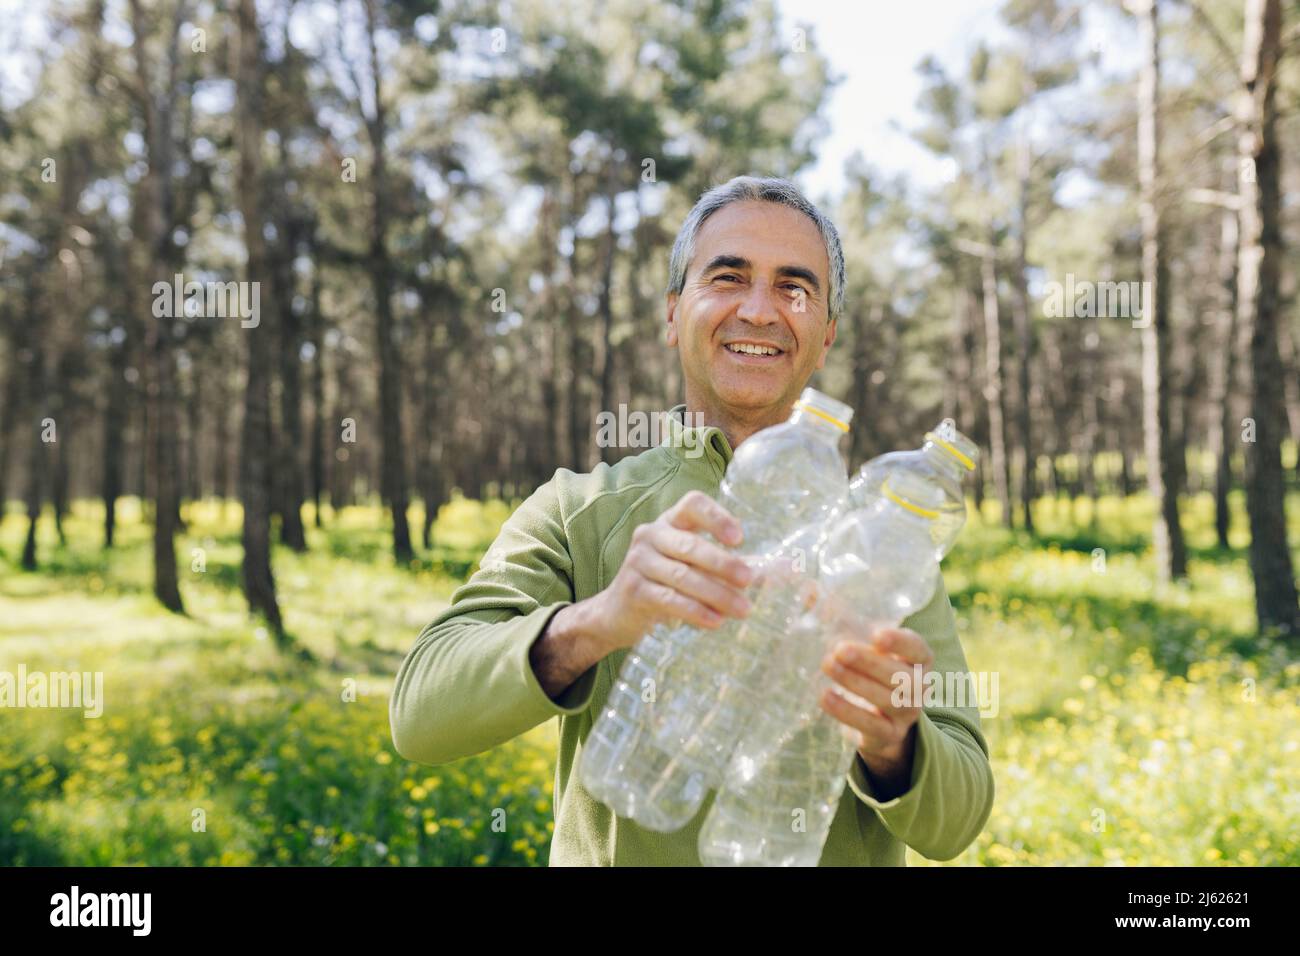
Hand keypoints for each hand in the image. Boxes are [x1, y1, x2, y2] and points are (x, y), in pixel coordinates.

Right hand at [587, 490, 754, 653]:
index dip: (717, 517)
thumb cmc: (668, 583)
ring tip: (743, 610)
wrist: (617, 612)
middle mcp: (651, 535)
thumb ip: (736, 564)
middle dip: (723, 564)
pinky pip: (668, 599)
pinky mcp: (633, 590)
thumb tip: (789, 569)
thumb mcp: (696, 567)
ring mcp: (639, 562)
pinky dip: (694, 611)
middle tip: (750, 580)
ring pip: (682, 576)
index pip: (693, 504)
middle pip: (690, 545)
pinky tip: (715, 622)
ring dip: (715, 593)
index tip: (740, 538)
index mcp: (670, 521)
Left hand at [818, 625, 933, 795]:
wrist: (881, 720)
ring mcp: (906, 714)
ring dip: (855, 683)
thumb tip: (808, 589)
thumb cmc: (870, 669)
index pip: (918, 648)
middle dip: (869, 662)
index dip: (900, 642)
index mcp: (918, 659)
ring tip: (827, 666)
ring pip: (887, 699)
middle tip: (839, 650)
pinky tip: (825, 697)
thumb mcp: (862, 643)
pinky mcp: (888, 736)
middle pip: (900, 675)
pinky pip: (872, 726)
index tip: (877, 634)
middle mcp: (919, 687)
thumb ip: (841, 617)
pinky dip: (848, 712)